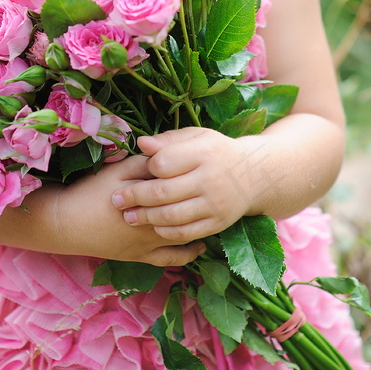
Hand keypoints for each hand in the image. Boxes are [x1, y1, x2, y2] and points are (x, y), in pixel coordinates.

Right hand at [54, 153, 206, 266]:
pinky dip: (186, 254)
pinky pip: (169, 258)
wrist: (67, 223)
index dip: (196, 179)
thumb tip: (169, 155)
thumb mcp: (118, 171)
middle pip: (186, 213)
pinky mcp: (139, 256)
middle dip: (202, 204)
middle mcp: (154, 223)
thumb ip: (146, 164)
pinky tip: (197, 248)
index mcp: (150, 198)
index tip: (212, 170)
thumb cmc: (92, 192)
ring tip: (214, 218)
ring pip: (182, 236)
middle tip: (222, 193)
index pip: (180, 189)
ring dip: (199, 227)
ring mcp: (147, 243)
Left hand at [110, 128, 263, 242]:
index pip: (164, 163)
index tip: (137, 169)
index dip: (146, 167)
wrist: (253, 175)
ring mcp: (215, 204)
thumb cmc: (215, 152)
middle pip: (163, 192)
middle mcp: (211, 179)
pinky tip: (153, 226)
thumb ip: (169, 140)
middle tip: (116, 199)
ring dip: (145, 217)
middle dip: (135, 197)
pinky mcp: (218, 223)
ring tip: (129, 216)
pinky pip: (186, 232)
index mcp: (204, 153)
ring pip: (172, 215)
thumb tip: (141, 143)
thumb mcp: (196, 137)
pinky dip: (166, 231)